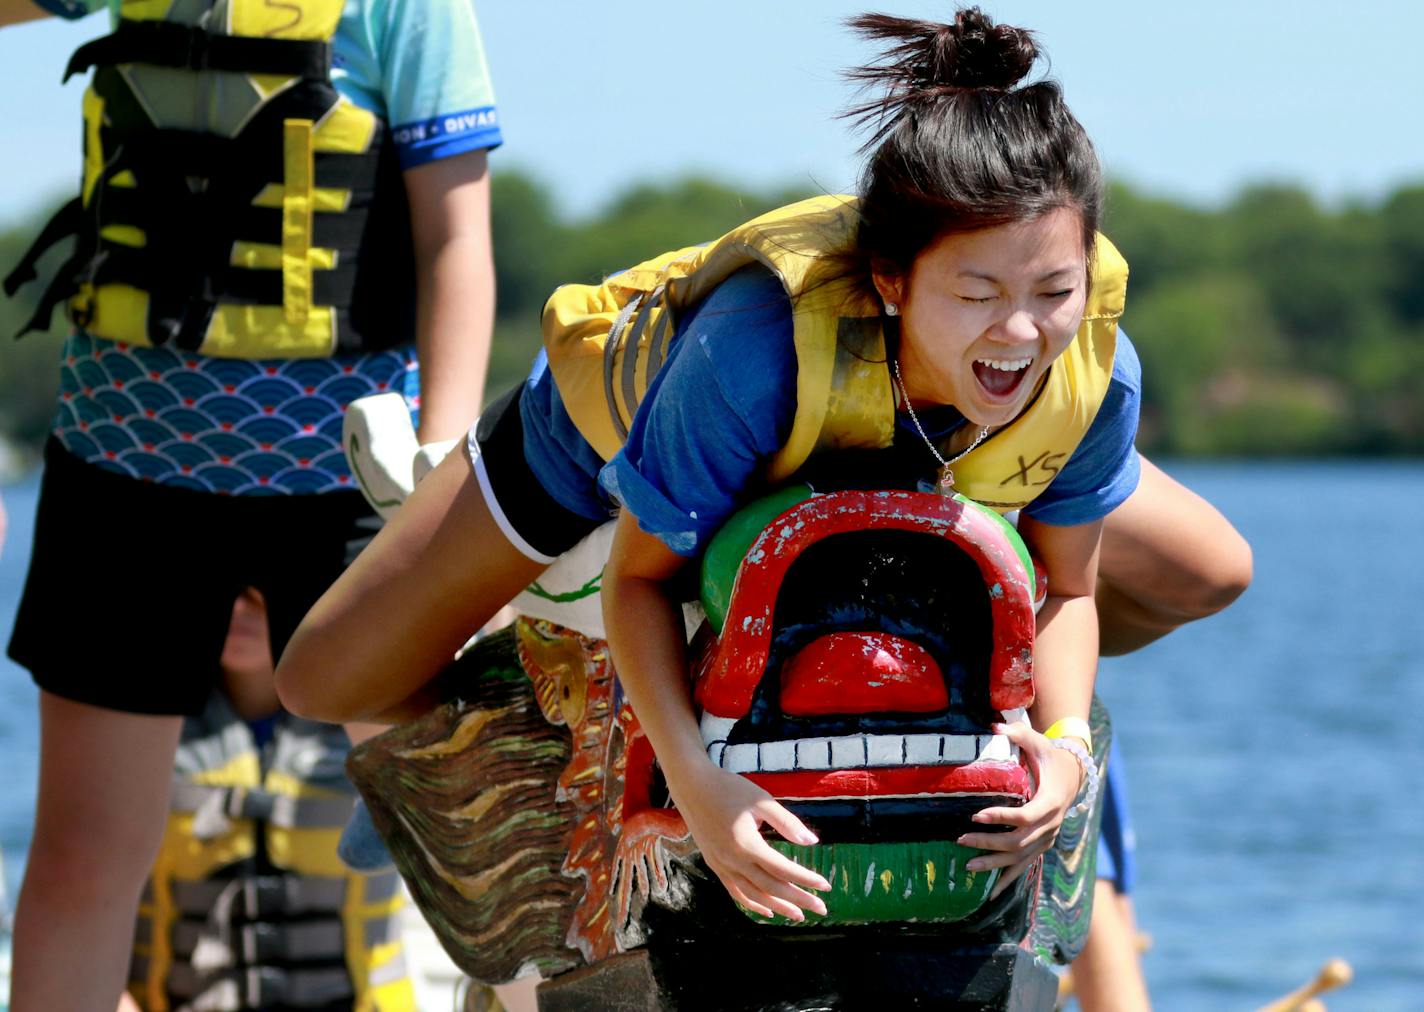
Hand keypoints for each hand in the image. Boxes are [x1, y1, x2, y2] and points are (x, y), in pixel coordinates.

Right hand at [669, 764, 830, 920]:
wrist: (692, 787)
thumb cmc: (729, 789)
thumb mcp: (762, 800)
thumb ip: (787, 822)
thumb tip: (812, 841)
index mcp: (747, 844)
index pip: (782, 869)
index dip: (805, 879)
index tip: (825, 886)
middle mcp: (733, 860)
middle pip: (771, 888)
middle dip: (798, 900)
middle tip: (821, 909)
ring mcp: (722, 866)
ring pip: (753, 895)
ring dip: (778, 907)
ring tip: (799, 915)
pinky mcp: (715, 865)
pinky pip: (735, 892)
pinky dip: (752, 904)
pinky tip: (767, 910)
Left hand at [957, 721, 1083, 899]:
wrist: (1074, 775)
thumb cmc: (1050, 757)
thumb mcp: (1037, 742)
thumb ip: (1017, 735)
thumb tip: (994, 726)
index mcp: (1050, 801)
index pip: (1024, 816)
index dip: (1001, 818)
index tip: (976, 815)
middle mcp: (1050, 825)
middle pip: (1018, 841)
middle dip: (989, 843)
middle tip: (960, 839)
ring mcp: (1047, 838)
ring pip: (1020, 858)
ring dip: (994, 864)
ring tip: (968, 866)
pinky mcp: (1042, 845)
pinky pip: (1025, 866)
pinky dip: (1009, 878)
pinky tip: (991, 893)